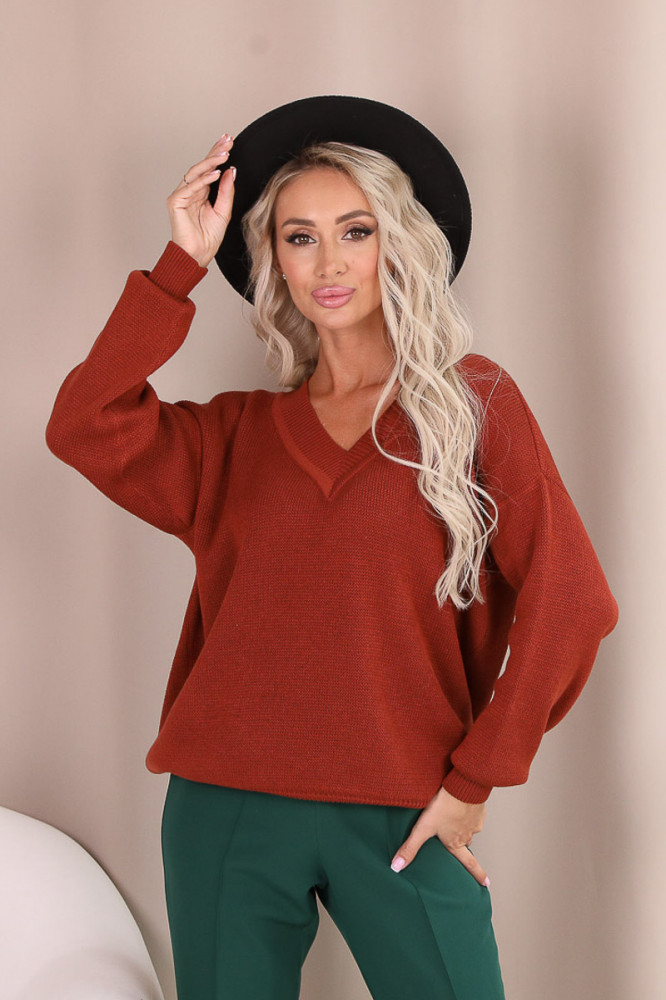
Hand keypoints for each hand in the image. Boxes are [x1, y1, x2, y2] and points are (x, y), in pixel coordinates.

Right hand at [166, 135, 235, 267]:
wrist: (198, 254)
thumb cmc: (209, 237)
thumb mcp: (223, 211)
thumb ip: (226, 191)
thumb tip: (231, 171)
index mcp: (201, 192)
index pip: (210, 168)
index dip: (218, 154)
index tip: (229, 141)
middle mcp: (190, 190)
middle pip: (202, 166)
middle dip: (215, 152)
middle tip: (227, 140)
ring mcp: (181, 195)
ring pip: (195, 172)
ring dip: (210, 162)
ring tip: (224, 154)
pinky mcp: (175, 202)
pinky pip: (190, 187)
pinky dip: (203, 180)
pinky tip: (216, 173)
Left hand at [389, 786, 489, 886]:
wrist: (463, 786)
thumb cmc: (444, 806)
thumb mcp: (423, 828)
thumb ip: (410, 847)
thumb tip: (397, 867)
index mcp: (456, 842)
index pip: (469, 863)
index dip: (477, 874)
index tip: (485, 883)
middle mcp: (468, 834)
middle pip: (465, 843)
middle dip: (461, 844)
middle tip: (457, 840)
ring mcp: (475, 821)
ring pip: (469, 828)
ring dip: (462, 825)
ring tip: (452, 816)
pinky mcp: (478, 808)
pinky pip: (473, 813)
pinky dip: (467, 811)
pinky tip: (459, 803)